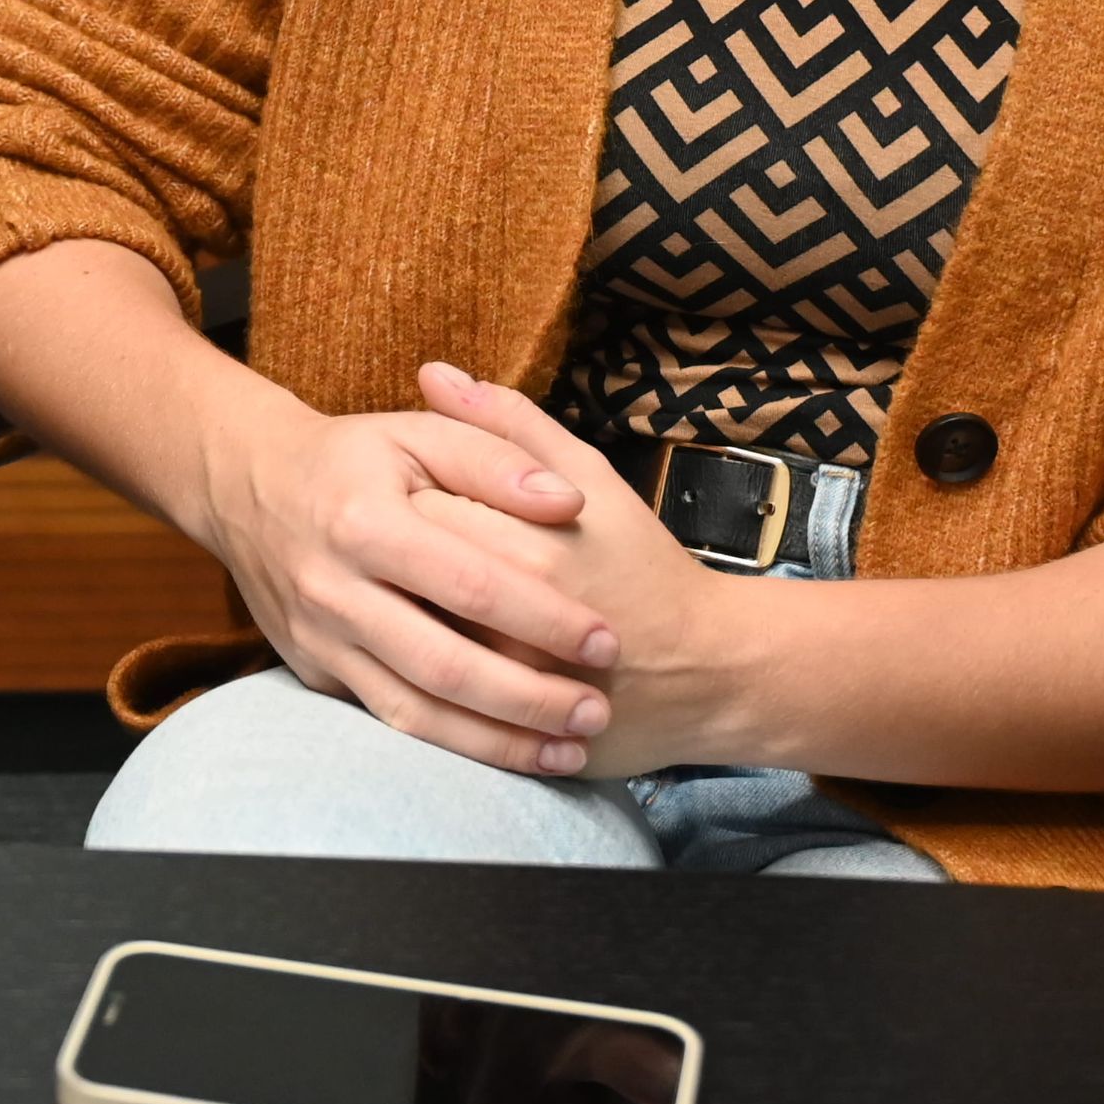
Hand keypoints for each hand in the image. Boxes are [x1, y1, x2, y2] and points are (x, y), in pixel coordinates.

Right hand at [201, 378, 625, 775]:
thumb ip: (494, 455)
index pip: (471, 583)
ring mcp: (319, 637)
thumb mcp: (415, 431)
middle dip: (530, 700)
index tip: (606, 641)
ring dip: (498, 741)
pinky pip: (388, 719)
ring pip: (415, 711)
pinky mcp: (312, 671)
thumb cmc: (351, 457)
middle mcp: (334, 587)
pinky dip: (453, 744)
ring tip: (569, 750)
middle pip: (445, 665)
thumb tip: (567, 501)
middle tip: (597, 712)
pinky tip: (508, 749)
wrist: (245, 484)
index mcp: (365, 521)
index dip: (543, 618)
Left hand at [409, 365, 754, 779]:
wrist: (709, 672)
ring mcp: (507, 685)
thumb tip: (430, 372)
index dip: (402, 493)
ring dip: (396, 613)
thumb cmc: (642, 561)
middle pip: (409, 575)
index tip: (407, 489)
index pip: (421, 506)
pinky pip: (431, 701)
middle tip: (401, 544)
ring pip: (411, 640)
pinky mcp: (509, 731)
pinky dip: (414, 672)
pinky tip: (420, 644)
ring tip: (408, 591)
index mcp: (529, 544)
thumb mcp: (589, 474)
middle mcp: (512, 619)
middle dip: (394, 556)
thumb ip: (508, 422)